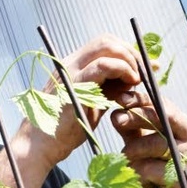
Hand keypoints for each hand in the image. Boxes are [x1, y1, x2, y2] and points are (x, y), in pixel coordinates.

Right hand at [27, 34, 141, 164]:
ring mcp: (70, 71)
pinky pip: (102, 66)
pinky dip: (122, 70)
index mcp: (72, 66)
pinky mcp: (73, 85)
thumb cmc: (64, 130)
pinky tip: (130, 83)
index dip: (128, 51)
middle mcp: (69, 63)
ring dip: (129, 60)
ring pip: (106, 47)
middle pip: (107, 41)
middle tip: (146, 72)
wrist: (39, 146)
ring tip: (137, 80)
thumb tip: (132, 81)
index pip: (104, 45)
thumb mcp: (92, 105)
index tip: (148, 66)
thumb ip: (109, 90)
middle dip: (132, 53)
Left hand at [110, 91, 186, 187]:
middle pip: (163, 117)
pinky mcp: (181, 177)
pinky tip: (134, 174)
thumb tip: (115, 113)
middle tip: (117, 119)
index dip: (141, 99)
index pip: (161, 104)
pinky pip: (152, 168)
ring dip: (133, 150)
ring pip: (156, 144)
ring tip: (124, 157)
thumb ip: (130, 127)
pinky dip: (137, 170)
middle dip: (137, 117)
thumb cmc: (155, 166)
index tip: (120, 99)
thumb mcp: (140, 141)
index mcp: (181, 123)